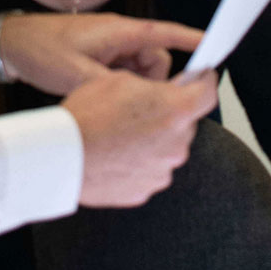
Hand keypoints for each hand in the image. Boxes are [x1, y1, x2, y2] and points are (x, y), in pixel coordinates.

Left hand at [0, 12, 202, 94]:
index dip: (193, 42)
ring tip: (104, 96)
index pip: (167, 34)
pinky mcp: (102, 58)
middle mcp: (120, 37)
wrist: (11, 45)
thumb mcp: (76, 74)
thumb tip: (139, 100)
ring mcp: (111, 47)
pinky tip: (99, 96)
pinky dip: (120, 87)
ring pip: (141, 72)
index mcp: (120, 32)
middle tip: (126, 98)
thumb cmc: (41, 50)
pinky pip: (125, 75)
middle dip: (150, 83)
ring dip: (132, 87)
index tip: (217, 51)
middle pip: (157, 62)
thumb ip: (112, 86)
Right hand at [63, 70, 217, 206]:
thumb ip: (153, 86)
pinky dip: (138, 163)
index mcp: (174, 111)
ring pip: (166, 149)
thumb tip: (164, 91)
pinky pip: (149, 171)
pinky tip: (115, 155)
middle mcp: (176, 144)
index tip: (202, 79)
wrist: (61, 157)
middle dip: (168, 115)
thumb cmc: (85, 118)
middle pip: (184, 124)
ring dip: (152, 141)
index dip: (205, 83)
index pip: (209, 94)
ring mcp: (162, 171)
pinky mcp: (146, 190)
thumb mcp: (119, 81)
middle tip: (140, 111)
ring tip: (120, 135)